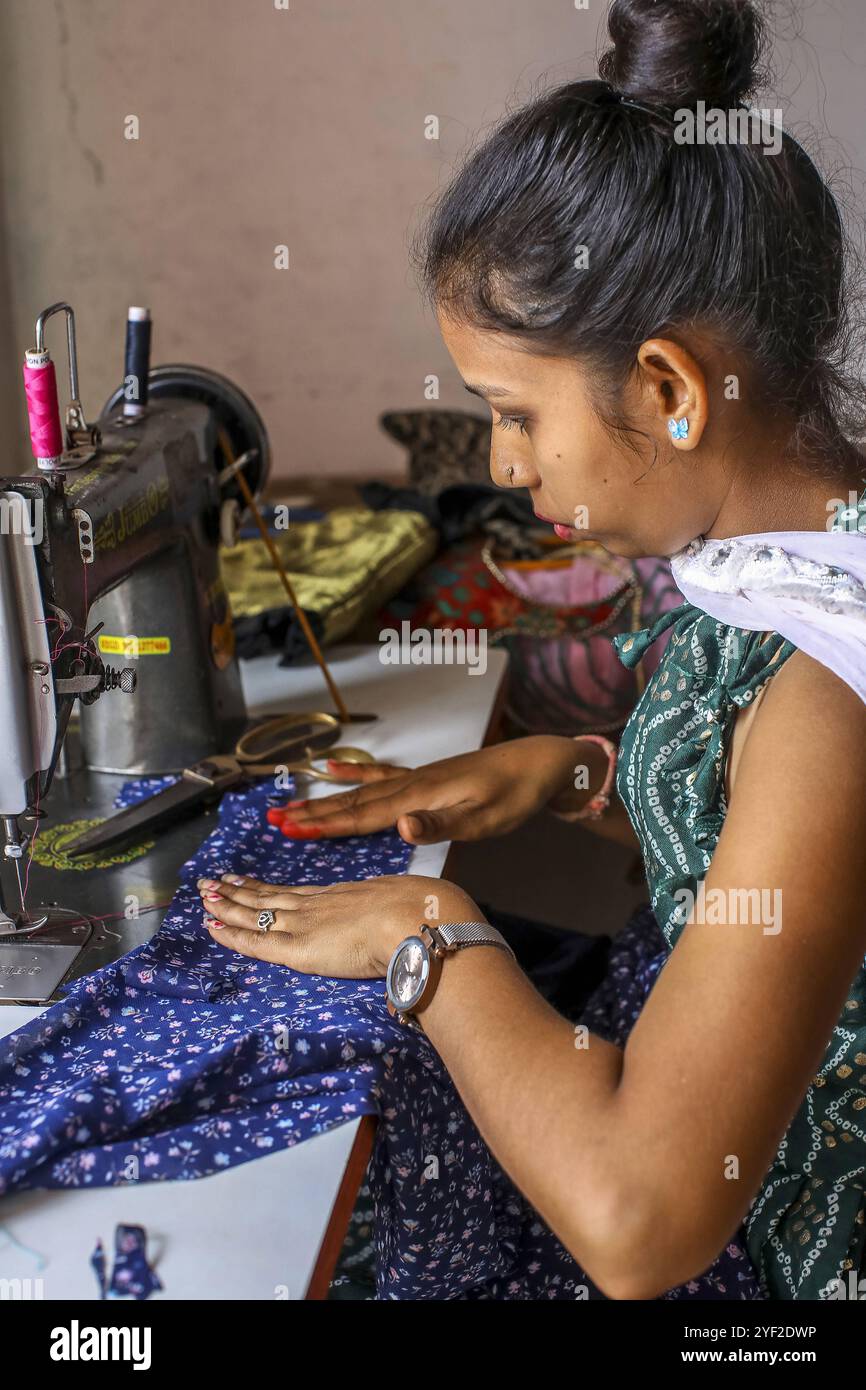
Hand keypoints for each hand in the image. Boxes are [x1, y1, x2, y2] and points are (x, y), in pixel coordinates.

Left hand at [196, 871, 482, 977]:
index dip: (268, 888)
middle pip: (269, 896)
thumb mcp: (407, 904)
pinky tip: (213, 926)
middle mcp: (318, 904)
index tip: (246, 879)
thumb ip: (397, 915)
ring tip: (204, 896)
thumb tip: (410, 925)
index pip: (295, 893)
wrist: (420, 916)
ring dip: (227, 905)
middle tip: (211, 881)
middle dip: (238, 889)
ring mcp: (306, 923)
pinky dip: (232, 934)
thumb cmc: (424, 913)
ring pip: (256, 913)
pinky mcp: (300, 948)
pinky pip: (257, 941)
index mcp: (343, 895)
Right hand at [267, 736, 580, 842]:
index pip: (362, 816)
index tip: (289, 829)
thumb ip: (440, 825)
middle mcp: (410, 785)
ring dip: (324, 800)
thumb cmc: (514, 796)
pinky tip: (332, 766)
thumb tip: (399, 828)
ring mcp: (416, 779)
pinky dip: (353, 773)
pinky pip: (379, 776)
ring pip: (359, 792)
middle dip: (311, 813)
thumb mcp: (483, 819)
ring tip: (290, 802)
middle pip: (351, 802)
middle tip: (272, 819)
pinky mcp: (426, 777)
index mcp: (418, 798)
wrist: (538, 763)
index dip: (324, 825)